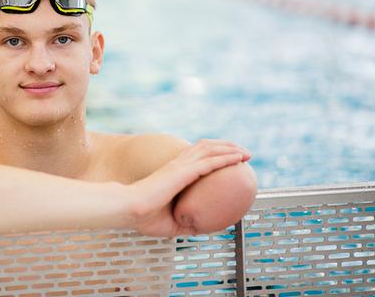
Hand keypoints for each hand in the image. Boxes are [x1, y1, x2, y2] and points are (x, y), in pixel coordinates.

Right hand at [128, 139, 250, 236]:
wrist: (128, 209)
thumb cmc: (144, 217)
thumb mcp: (171, 223)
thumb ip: (188, 222)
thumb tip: (204, 228)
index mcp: (173, 172)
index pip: (196, 155)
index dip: (213, 153)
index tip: (229, 158)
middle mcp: (177, 165)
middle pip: (206, 147)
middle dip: (226, 146)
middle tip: (243, 153)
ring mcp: (180, 166)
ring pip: (210, 149)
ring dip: (230, 148)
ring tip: (246, 153)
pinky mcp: (182, 172)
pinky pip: (210, 162)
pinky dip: (226, 158)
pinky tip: (238, 159)